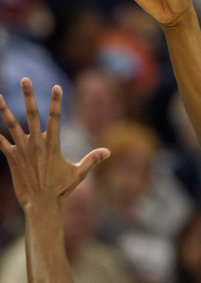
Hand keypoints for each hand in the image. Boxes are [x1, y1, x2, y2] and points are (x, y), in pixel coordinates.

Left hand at [0, 78, 108, 207]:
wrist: (41, 203)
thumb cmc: (61, 189)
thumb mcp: (79, 173)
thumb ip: (92, 159)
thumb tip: (108, 152)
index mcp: (52, 144)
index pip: (55, 117)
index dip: (56, 101)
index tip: (56, 86)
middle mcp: (36, 143)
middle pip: (31, 114)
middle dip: (28, 95)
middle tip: (25, 79)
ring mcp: (23, 150)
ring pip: (12, 124)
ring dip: (4, 109)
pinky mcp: (12, 158)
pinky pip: (1, 143)